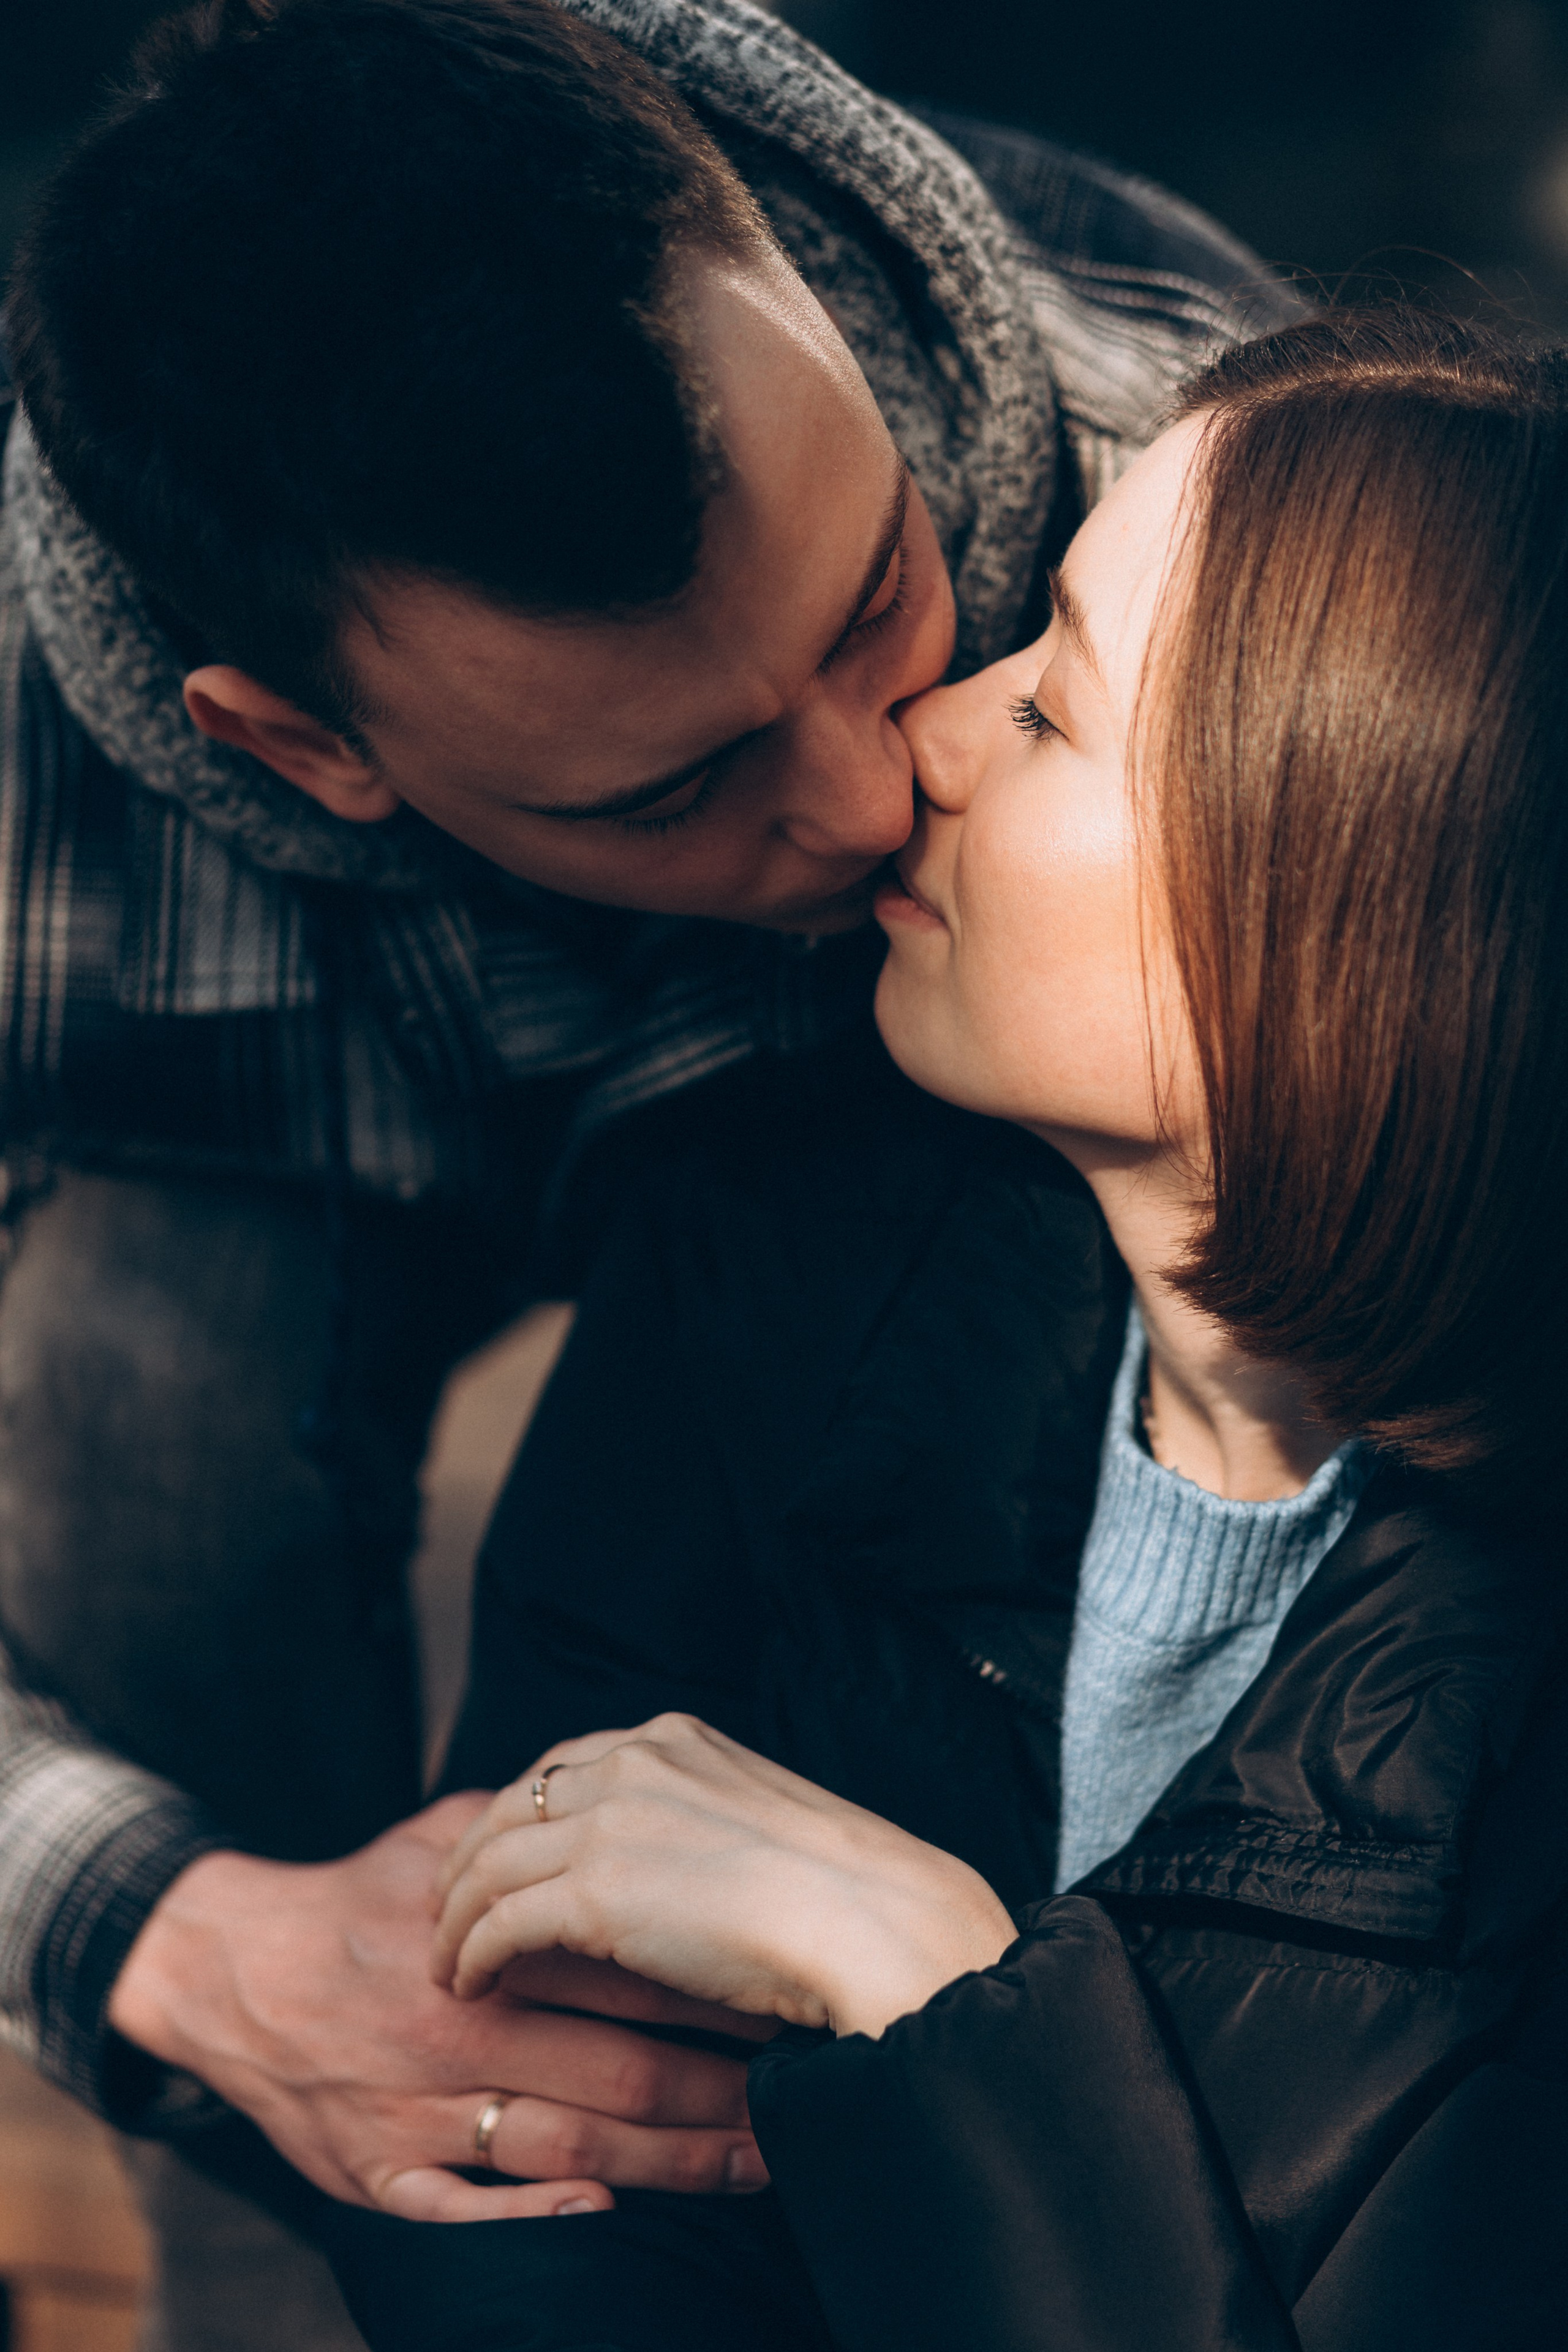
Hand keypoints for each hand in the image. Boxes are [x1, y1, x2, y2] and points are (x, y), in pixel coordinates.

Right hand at [108, 1792, 769, 2220]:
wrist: (234, 1968)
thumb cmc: (360, 1901)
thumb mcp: (439, 1841)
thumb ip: (526, 1829)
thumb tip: (617, 1797)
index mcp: (488, 1947)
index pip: (627, 1980)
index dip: (714, 1999)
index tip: (787, 2007)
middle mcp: (462, 2032)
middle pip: (619, 2072)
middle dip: (720, 2097)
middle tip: (804, 2103)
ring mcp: (421, 2109)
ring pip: (568, 2147)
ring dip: (669, 2164)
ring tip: (755, 2166)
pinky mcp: (379, 2170)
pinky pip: (464, 2208)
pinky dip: (535, 2214)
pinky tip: (607, 2213)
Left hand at [433, 1717, 1015, 2039]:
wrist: (869, 1919)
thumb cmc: (840, 1890)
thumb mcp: (760, 1817)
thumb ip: (702, 1819)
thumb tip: (678, 1862)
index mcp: (674, 1738)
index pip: (563, 1765)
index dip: (520, 1814)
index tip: (500, 1856)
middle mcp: (631, 1762)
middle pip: (510, 1807)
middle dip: (468, 1859)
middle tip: (446, 1909)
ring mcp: (608, 1822)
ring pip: (488, 1864)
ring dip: (455, 1915)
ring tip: (445, 1958)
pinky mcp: (593, 1893)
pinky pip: (497, 1922)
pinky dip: (469, 1953)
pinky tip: (467, 1984)